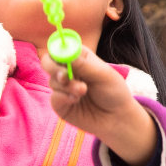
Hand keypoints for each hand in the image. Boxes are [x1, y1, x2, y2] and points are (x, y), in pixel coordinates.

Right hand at [41, 48, 158, 165]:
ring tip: (83, 91)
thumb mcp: (103, 75)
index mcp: (79, 58)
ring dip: (67, 86)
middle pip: (48, 62)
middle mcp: (68, 70)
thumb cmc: (114, 92)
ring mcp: (63, 87)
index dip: (58, 49)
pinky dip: (64, 98)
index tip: (63, 57)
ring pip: (52, 81)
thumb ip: (84, 65)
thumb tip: (66, 53)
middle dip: (53, 68)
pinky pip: (54, 97)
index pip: (61, 47)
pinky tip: (77, 100)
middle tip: (65, 76)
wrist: (117, 118)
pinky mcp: (60, 104)